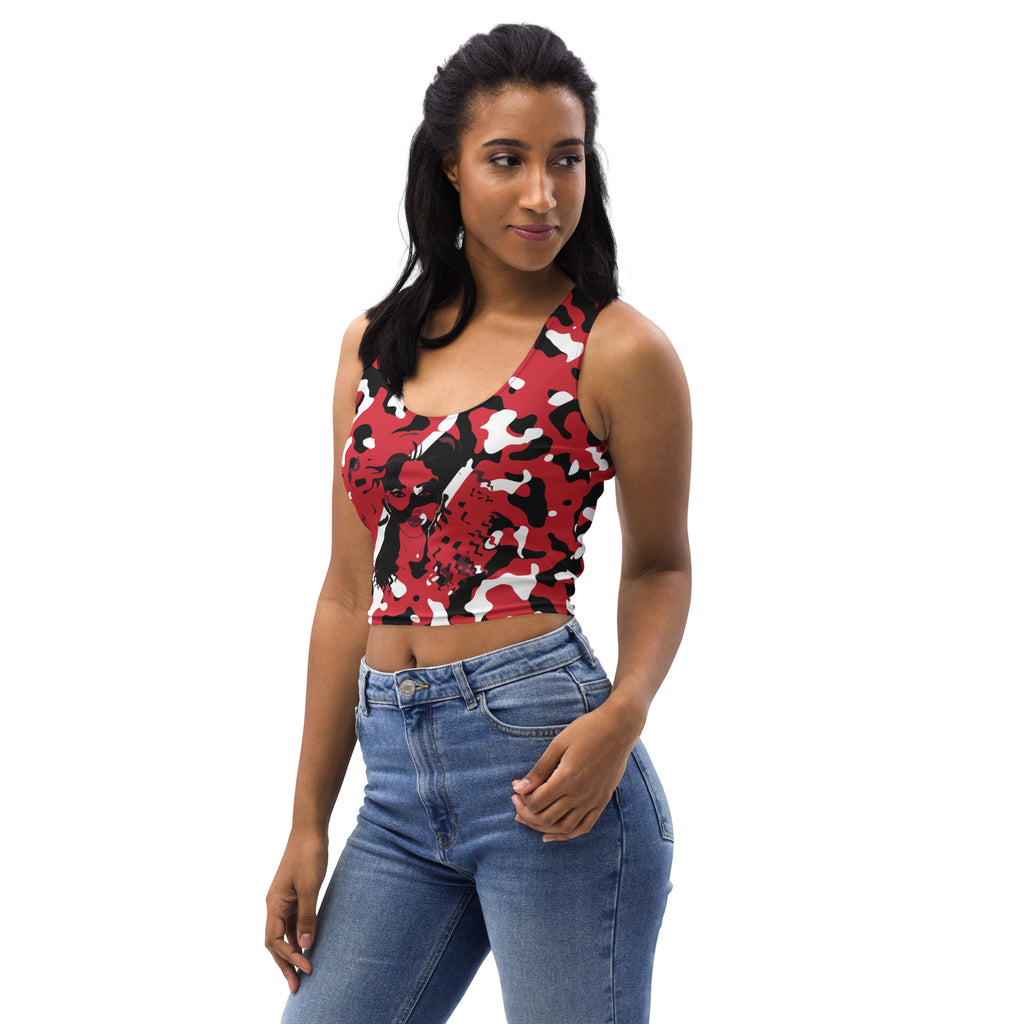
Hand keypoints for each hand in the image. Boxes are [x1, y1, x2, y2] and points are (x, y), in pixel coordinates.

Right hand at [265, 831, 328, 991]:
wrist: (310, 830)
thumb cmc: (309, 855)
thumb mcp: (311, 886)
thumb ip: (308, 915)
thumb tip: (305, 945)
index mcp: (274, 904)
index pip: (274, 941)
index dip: (289, 957)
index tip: (307, 967)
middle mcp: (275, 905)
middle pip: (275, 943)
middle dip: (285, 965)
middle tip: (297, 987)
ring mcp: (284, 900)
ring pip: (284, 934)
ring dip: (292, 953)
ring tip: (303, 972)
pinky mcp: (294, 896)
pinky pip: (292, 922)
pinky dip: (298, 937)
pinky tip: (307, 946)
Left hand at [510, 702, 637, 841]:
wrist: (619, 728)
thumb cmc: (586, 731)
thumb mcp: (558, 745)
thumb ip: (539, 770)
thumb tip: (518, 787)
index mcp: (567, 779)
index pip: (537, 802)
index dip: (522, 799)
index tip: (516, 789)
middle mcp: (580, 795)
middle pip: (546, 818)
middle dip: (526, 814)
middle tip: (516, 803)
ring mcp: (593, 800)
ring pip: (563, 828)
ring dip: (542, 827)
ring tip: (528, 818)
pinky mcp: (602, 801)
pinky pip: (584, 827)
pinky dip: (566, 835)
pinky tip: (551, 834)